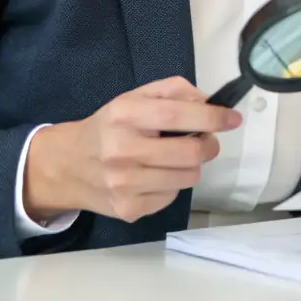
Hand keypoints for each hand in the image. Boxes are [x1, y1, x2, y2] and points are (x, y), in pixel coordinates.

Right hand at [23, 76, 240, 223]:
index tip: (232, 118)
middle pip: (190, 154)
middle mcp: (122, 151)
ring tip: (173, 158)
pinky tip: (154, 176)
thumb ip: (173, 91)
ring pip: (187, 178)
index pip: (178, 116)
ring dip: (191, 166)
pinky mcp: (128, 209)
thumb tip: (209, 102)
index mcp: (124, 116)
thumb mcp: (133, 97)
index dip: (212, 118)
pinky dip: (172, 184)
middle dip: (208, 146)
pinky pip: (172, 196)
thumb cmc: (109, 127)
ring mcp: (124, 185)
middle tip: (204, 141)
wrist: (67, 166)